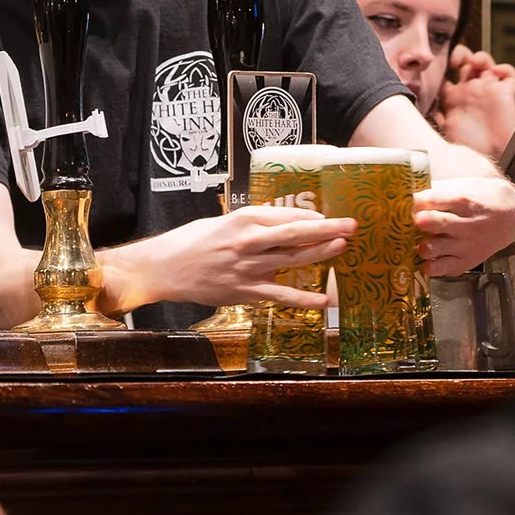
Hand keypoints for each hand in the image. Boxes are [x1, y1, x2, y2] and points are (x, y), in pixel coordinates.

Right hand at [124, 205, 354, 307]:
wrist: (163, 268)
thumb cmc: (191, 241)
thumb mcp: (222, 222)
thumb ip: (251, 225)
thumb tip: (281, 225)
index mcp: (243, 219)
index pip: (286, 215)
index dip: (312, 216)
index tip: (331, 216)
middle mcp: (249, 241)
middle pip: (296, 233)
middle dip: (327, 228)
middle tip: (351, 225)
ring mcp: (248, 267)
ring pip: (292, 259)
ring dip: (321, 254)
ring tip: (343, 248)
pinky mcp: (244, 291)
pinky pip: (279, 294)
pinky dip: (302, 297)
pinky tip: (323, 299)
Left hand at [415, 177, 514, 275]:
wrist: (510, 217)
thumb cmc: (481, 199)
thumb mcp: (464, 186)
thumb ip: (437, 190)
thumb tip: (408, 191)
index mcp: (463, 200)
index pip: (435, 199)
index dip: (416, 200)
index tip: (405, 201)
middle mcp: (466, 224)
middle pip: (436, 222)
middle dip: (420, 221)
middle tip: (413, 220)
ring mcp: (465, 245)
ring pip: (434, 248)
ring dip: (422, 244)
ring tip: (421, 241)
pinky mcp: (465, 262)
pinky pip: (441, 269)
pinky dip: (429, 265)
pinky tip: (428, 257)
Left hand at [430, 46, 514, 157]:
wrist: (493, 158)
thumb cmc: (469, 149)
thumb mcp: (444, 129)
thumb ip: (434, 114)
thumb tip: (417, 101)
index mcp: (453, 100)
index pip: (445, 76)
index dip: (440, 67)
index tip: (435, 65)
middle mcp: (470, 92)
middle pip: (464, 63)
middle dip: (460, 54)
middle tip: (455, 61)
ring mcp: (488, 91)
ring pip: (485, 62)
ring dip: (480, 57)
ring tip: (474, 62)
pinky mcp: (506, 93)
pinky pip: (509, 74)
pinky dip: (505, 69)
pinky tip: (496, 72)